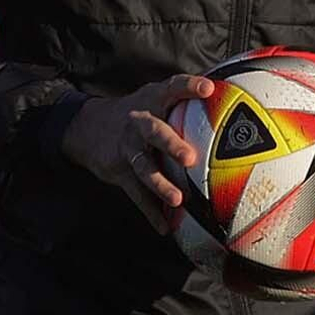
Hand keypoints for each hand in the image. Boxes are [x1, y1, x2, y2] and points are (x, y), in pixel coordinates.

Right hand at [61, 74, 215, 233]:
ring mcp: (128, 148)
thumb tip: (227, 93)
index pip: (172, 88)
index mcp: (152, 101)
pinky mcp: (119, 172)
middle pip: (154, 132)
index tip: (209, 89)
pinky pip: (137, 194)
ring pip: (143, 167)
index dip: (189, 86)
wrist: (88, 128)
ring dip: (160, 184)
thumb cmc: (138, 112)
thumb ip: (184, 97)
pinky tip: (165, 227)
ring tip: (177, 200)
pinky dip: (151, 211)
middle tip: (189, 158)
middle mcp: (138, 123)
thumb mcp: (154, 97)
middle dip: (171, 144)